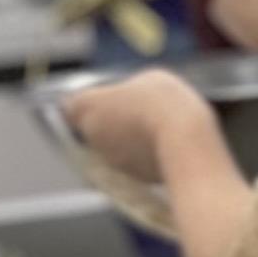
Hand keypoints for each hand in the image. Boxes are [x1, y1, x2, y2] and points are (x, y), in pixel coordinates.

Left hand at [62, 69, 223, 185]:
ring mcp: (109, 159)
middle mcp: (91, 134)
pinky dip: (143, 157)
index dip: (88, 102)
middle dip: (109, 121)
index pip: (72, 105)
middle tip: (135, 113)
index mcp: (87, 105)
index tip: (104, 99)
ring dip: (126, 140)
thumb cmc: (163, 103)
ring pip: (112, 147)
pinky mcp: (130, 177)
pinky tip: (164, 147)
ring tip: (154, 131)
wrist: (185, 144)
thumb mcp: (150, 79)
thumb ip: (131, 89)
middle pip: (93, 127)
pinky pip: (132, 163)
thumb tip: (133, 98)